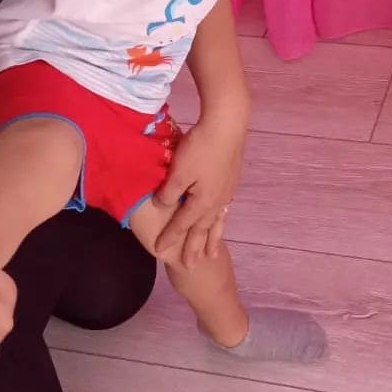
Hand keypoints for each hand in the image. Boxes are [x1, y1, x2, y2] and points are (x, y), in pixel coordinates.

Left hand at [152, 113, 246, 269]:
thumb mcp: (178, 171)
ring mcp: (226, 192)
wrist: (228, 125)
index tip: (159, 251)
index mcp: (202, 202)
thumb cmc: (200, 147)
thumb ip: (169, 193)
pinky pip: (224, 209)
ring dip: (213, 239)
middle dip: (195, 248)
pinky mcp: (231, 180)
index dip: (170, 238)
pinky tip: (221, 217)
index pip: (182, 225)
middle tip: (191, 266)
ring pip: (217, 222)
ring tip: (212, 253)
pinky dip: (220, 220)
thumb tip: (162, 206)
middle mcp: (216, 202)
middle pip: (203, 230)